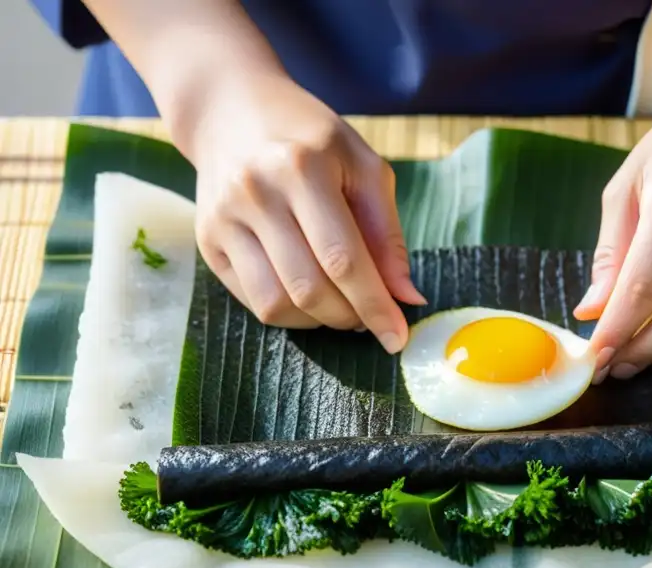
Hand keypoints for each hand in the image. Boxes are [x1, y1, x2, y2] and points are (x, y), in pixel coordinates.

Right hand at [187, 72, 424, 352]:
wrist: (231, 108)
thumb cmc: (310, 139)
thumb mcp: (363, 166)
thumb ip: (387, 234)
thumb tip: (407, 298)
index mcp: (302, 168)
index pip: (343, 258)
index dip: (374, 306)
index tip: (397, 338)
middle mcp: (255, 193)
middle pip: (309, 289)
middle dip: (349, 317)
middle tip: (370, 317)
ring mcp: (224, 219)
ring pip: (276, 305)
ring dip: (318, 322)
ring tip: (341, 307)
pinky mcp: (207, 241)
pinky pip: (252, 301)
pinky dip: (290, 314)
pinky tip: (309, 297)